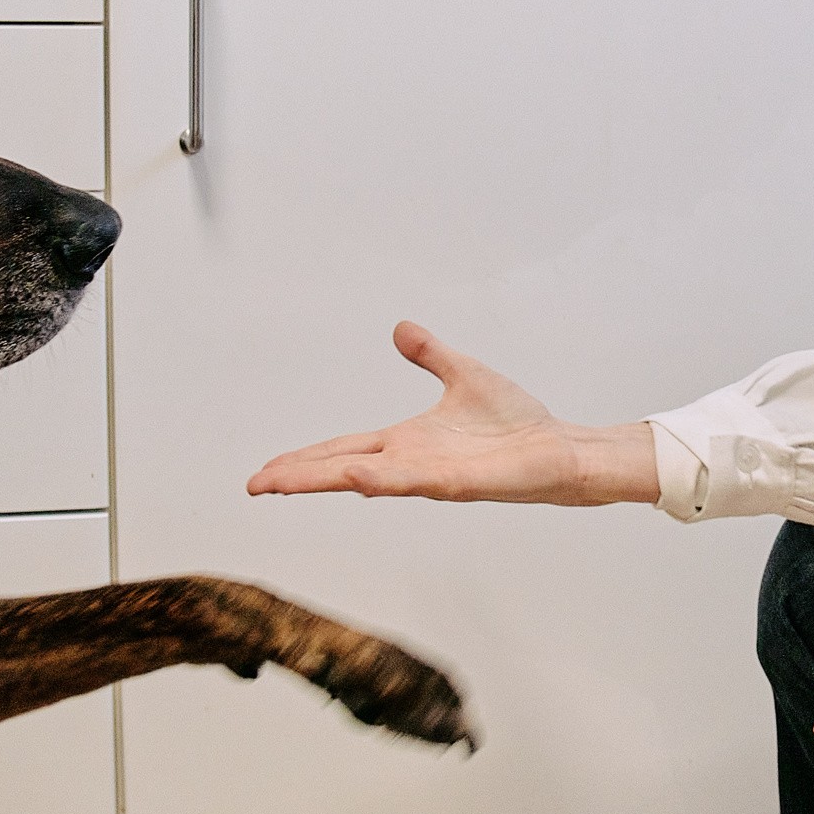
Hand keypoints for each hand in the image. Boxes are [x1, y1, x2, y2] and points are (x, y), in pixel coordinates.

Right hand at [246, 321, 662, 506]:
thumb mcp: (464, 374)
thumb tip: (400, 328)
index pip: (342, 450)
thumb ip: (430, 354)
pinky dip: (384, 480)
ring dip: (325, 480)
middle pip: (341, 468)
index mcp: (406, 441)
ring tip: (282, 482)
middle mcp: (411, 461)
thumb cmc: (517, 423)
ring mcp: (433, 475)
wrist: (560, 449)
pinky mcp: (461, 482)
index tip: (266, 470)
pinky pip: (415, 482)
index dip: (304, 459)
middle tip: (253, 485)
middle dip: (297, 477)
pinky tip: (357, 478)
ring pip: (368, 480)